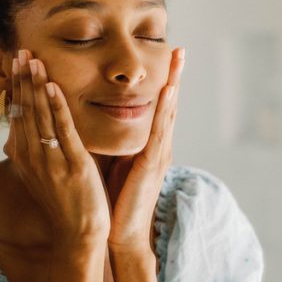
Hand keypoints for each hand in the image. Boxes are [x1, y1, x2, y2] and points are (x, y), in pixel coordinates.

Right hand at [2, 49, 111, 251]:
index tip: (17, 62)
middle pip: (25, 110)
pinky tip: (53, 86)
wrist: (78, 234)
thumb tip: (25, 126)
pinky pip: (62, 130)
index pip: (17, 113)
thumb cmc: (64, 202)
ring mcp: (50, 160)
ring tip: (34, 60)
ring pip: (40, 115)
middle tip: (22, 51)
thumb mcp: (42, 172)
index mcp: (24, 156)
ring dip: (36, 86)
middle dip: (23, 79)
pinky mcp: (71, 165)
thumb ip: (34, 147)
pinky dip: (56, 106)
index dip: (17, 86)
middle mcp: (32, 156)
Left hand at [106, 47, 185, 259]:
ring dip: (173, 84)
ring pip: (167, 113)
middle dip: (175, 76)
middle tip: (180, 48)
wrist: (121, 233)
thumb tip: (101, 118)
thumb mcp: (116, 161)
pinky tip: (168, 91)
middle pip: (168, 104)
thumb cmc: (116, 199)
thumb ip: (117, 141)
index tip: (167, 55)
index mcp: (149, 145)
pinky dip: (164, 110)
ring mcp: (158, 155)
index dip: (164, 82)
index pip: (157, 107)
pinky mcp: (152, 165)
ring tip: (178, 60)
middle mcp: (158, 146)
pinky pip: (159, 132)